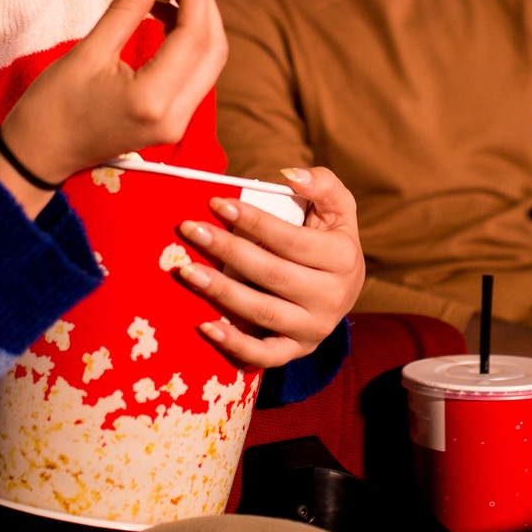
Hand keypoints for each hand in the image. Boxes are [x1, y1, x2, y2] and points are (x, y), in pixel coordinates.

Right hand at [0, 0, 227, 207]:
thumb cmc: (53, 108)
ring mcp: (177, 124)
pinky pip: (195, 75)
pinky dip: (189, 43)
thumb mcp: (87, 52)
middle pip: (214, 49)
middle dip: (204, 5)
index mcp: (152, 99)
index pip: (194, 36)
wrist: (39, 157)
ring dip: (199, 23)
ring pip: (209, 62)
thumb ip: (126, 11)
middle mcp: (175, 116)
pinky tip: (167, 18)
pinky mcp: (172, 123)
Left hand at [172, 165, 364, 368]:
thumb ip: (322, 184)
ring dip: (220, 293)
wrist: (345, 289)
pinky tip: (204, 325)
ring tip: (187, 271)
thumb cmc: (330, 240)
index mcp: (342, 258)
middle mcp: (332, 297)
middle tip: (190, 230)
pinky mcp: (297, 350)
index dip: (252, 221)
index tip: (216, 203)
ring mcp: (314, 328)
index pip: (290, 239)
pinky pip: (264, 355)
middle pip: (271, 274)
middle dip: (227, 250)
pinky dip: (234, 344)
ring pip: (262, 313)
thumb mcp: (338, 208)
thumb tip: (290, 176)